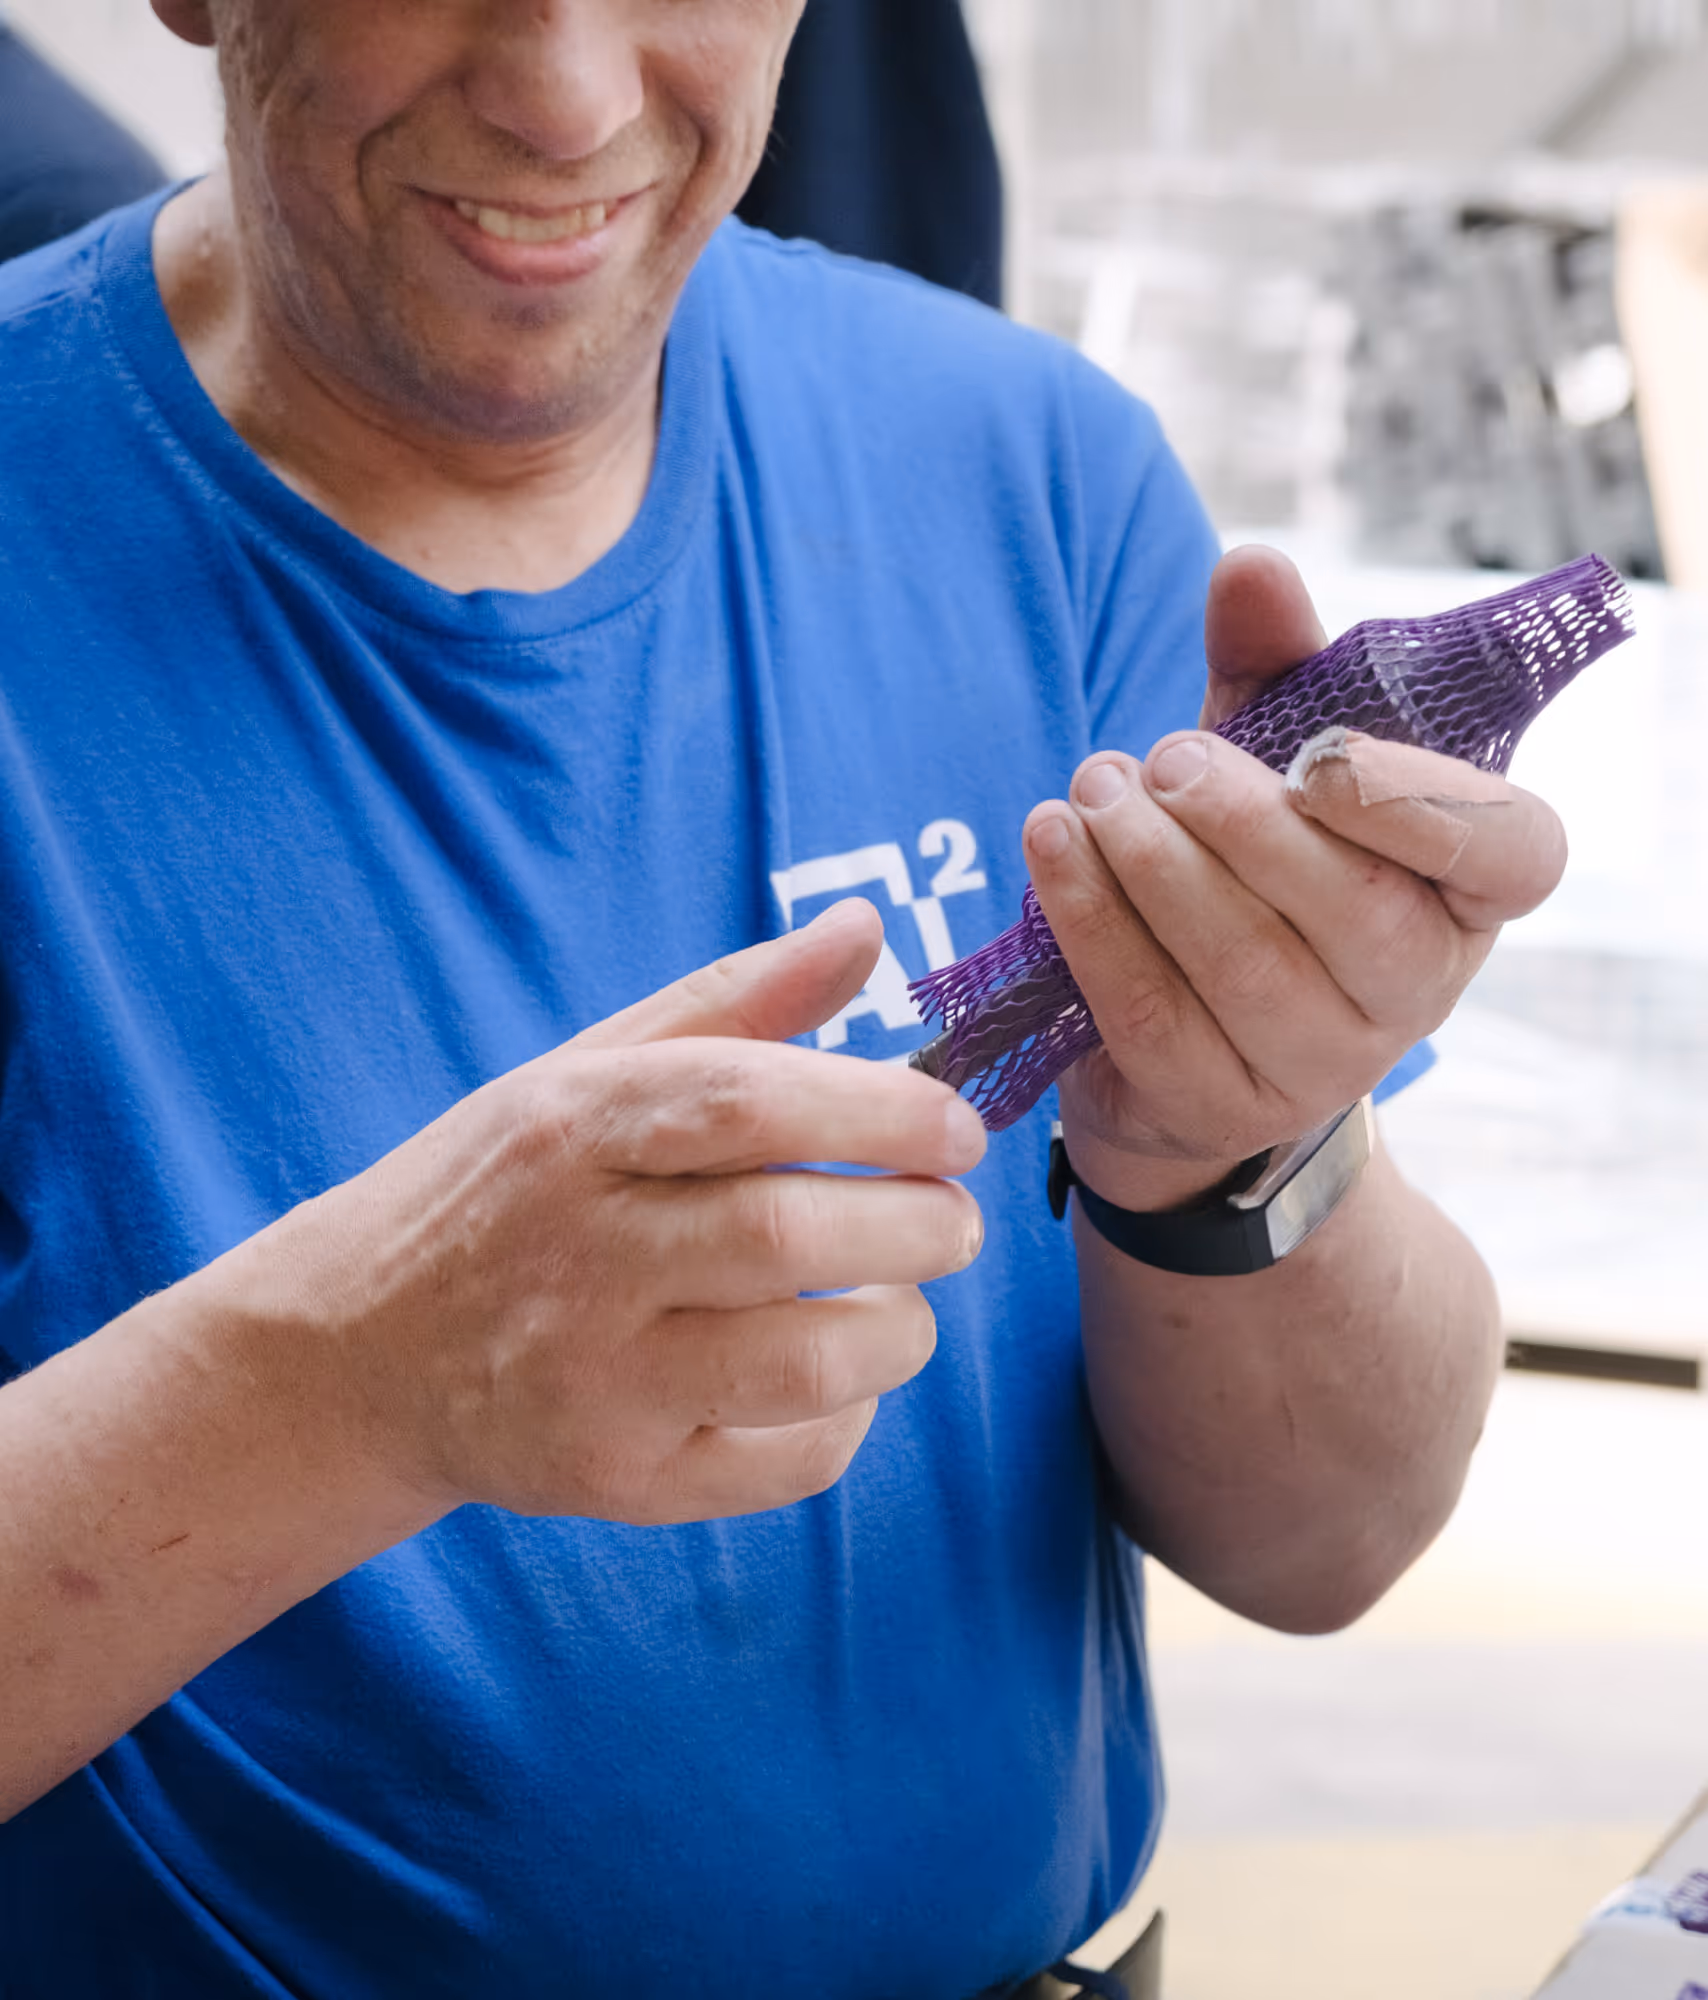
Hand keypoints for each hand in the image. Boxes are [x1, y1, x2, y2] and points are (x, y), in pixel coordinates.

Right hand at [219, 900, 985, 1524]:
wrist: (356, 1352)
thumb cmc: (506, 1190)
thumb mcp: (588, 1071)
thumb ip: (736, 999)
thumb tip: (867, 924)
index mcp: (570, 1128)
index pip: (745, 1100)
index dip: (879, 1108)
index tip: (958, 1127)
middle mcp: (574, 1254)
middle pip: (784, 1232)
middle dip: (918, 1224)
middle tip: (956, 1220)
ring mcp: (591, 1380)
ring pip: (801, 1363)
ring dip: (899, 1329)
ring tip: (902, 1296)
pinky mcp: (614, 1481)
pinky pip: (782, 1465)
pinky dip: (849, 1420)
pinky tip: (839, 1377)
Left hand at [1022, 546, 1566, 1208]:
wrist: (1183, 1039)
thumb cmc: (1251, 867)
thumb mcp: (1269, 761)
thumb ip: (1275, 666)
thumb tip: (1251, 565)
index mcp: (1464, 894)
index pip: (1511, 853)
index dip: (1426, 805)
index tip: (1324, 758)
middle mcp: (1414, 990)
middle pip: (1350, 907)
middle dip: (1239, 820)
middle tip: (1159, 759)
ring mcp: (1318, 1063)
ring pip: (1241, 960)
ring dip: (1150, 863)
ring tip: (1091, 788)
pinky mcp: (1217, 1102)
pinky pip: (1150, 1009)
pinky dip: (1092, 919)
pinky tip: (1051, 846)